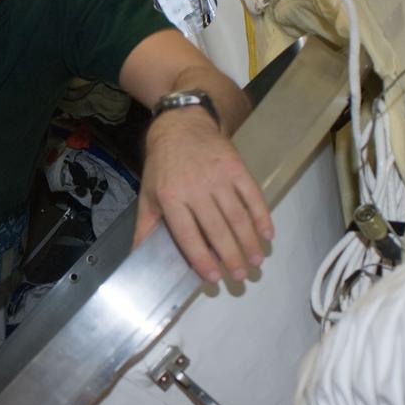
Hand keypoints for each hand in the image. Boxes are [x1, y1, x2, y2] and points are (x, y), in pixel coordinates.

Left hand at [133, 108, 272, 282]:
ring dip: (249, 242)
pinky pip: (253, 196)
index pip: (188, 234)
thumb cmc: (162, 167)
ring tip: (255, 262)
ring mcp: (218, 176)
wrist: (181, 126)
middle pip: (217, 229)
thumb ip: (146, 228)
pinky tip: (267, 235)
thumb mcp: (148, 195)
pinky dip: (262, 216)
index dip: (201, 258)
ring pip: (237, 216)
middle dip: (231, 256)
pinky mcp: (237, 167)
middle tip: (240, 277)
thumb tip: (137, 257)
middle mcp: (195, 188)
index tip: (213, 278)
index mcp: (171, 198)